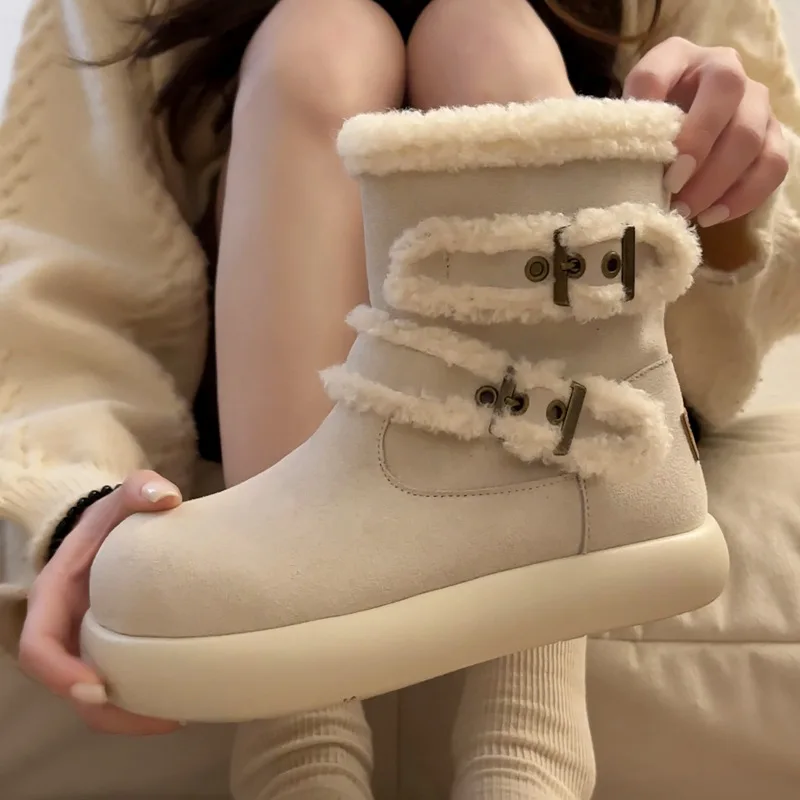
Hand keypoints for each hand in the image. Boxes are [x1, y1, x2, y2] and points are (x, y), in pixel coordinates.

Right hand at [18, 471, 182, 734]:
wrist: (116, 530)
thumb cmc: (114, 518)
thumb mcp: (123, 498)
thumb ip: (139, 488)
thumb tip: (166, 497)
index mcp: (54, 598)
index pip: (39, 648)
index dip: (62, 673)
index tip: (99, 687)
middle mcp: (64, 629)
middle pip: (68, 688)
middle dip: (108, 711)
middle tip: (160, 717)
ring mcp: (85, 644)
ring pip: (95, 698)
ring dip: (129, 716)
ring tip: (178, 715)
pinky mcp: (111, 651)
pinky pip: (119, 686)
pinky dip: (142, 701)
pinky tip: (182, 700)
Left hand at [624, 37, 788, 226]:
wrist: (676, 135)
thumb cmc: (643, 130)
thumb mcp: (623, 122)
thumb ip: (618, 131)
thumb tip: (611, 170)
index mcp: (676, 57)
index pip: (659, 71)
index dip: (651, 108)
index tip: (644, 152)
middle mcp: (724, 68)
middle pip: (727, 93)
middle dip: (698, 147)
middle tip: (670, 188)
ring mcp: (754, 103)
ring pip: (751, 136)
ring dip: (717, 181)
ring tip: (685, 211)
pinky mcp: (772, 137)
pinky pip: (773, 166)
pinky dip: (742, 197)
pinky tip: (710, 216)